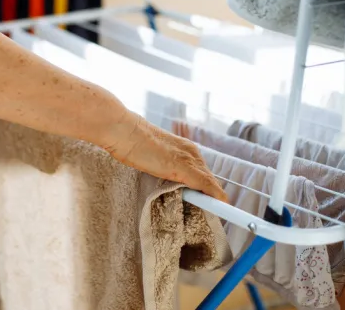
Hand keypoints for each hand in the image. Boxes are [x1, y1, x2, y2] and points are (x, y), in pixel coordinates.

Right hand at [102, 113, 228, 201]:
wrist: (124, 131)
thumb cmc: (131, 142)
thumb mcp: (152, 155)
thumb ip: (163, 165)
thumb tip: (166, 178)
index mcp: (184, 148)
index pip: (201, 172)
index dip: (205, 188)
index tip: (205, 200)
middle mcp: (191, 152)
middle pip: (208, 178)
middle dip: (210, 195)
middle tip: (209, 211)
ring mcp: (189, 159)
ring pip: (210, 182)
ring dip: (212, 198)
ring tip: (213, 212)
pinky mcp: (185, 168)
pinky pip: (207, 185)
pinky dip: (215, 197)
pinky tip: (220, 207)